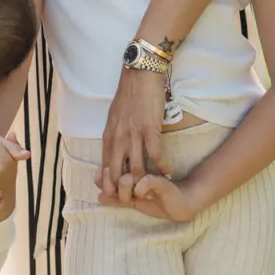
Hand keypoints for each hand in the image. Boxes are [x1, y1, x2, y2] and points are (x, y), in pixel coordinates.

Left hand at [98, 67, 165, 200]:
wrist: (140, 74)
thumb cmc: (128, 95)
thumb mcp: (114, 117)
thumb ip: (114, 136)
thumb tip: (114, 152)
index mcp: (108, 136)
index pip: (106, 169)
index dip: (111, 185)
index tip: (119, 196)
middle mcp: (118, 139)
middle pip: (118, 174)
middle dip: (127, 190)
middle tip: (138, 199)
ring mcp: (133, 135)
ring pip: (137, 168)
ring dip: (147, 182)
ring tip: (155, 190)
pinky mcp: (149, 129)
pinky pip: (155, 155)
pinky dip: (162, 167)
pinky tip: (169, 174)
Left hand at [99, 172, 200, 221]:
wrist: (182, 202)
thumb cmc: (158, 201)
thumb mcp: (134, 202)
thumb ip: (117, 199)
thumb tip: (99, 197)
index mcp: (128, 172)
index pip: (105, 174)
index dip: (105, 185)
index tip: (113, 195)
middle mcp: (135, 169)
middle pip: (111, 177)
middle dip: (115, 193)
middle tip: (127, 199)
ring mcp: (146, 173)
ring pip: (124, 180)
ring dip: (127, 194)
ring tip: (139, 196)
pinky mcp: (158, 179)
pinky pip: (141, 184)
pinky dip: (141, 192)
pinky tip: (149, 195)